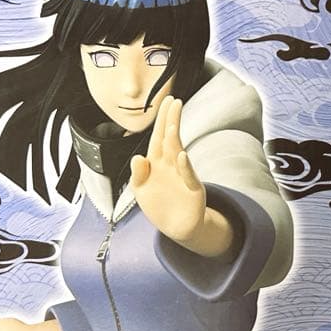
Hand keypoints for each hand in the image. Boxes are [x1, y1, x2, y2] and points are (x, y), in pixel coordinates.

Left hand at [129, 96, 233, 256]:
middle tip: (174, 102)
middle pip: (170, 139)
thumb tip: (138, 158)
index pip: (158, 136)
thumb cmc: (159, 206)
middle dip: (171, 120)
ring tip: (171, 126)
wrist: (177, 228)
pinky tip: (181, 156)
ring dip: (174, 140)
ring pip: (177, 154)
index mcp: (157, 163)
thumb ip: (138, 175)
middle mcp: (171, 165)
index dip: (162, 119)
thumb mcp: (141, 192)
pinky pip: (188, 175)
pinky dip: (184, 166)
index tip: (167, 102)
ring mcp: (183, 175)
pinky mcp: (192, 190)